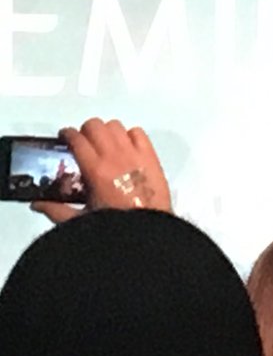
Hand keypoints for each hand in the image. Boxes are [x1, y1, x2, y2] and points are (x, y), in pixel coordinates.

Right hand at [31, 118, 171, 223]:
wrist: (147, 230)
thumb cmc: (117, 225)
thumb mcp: (80, 220)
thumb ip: (56, 210)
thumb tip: (37, 205)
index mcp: (96, 170)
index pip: (77, 139)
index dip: (67, 134)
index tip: (64, 136)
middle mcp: (115, 156)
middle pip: (96, 125)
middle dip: (86, 130)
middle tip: (83, 141)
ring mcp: (135, 154)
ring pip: (117, 125)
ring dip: (107, 130)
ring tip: (103, 142)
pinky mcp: (152, 157)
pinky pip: (139, 133)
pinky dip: (130, 135)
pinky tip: (126, 146)